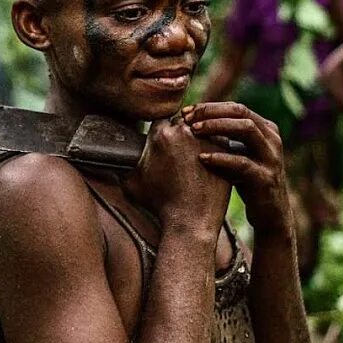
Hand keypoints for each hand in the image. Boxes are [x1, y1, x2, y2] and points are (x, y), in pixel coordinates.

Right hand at [129, 115, 231, 234]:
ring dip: (202, 137)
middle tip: (185, 148)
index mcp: (160, 134)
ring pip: (204, 129)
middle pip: (184, 122)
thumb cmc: (160, 205)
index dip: (164, 132)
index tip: (168, 143)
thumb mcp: (132, 184)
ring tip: (200, 153)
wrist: (190, 220)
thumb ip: (126, 166)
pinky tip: (214, 160)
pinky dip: (217, 147)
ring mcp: (207, 138)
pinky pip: (221, 140)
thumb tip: (116, 161)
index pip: (162, 122)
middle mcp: (184, 131)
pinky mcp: (225, 149)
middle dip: (184, 132)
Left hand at [183, 102, 290, 230]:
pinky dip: (221, 158)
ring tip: (193, 130)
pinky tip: (202, 158)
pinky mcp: (266, 178)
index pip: (235, 108)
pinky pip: (243, 163)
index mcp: (265, 129)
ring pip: (247, 129)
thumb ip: (224, 138)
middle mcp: (272, 138)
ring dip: (217, 127)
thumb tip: (189, 120)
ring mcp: (271, 157)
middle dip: (211, 112)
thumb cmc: (247, 181)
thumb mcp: (237, 154)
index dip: (209, 107)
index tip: (185, 111)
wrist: (269, 214)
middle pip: (241, 112)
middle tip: (186, 118)